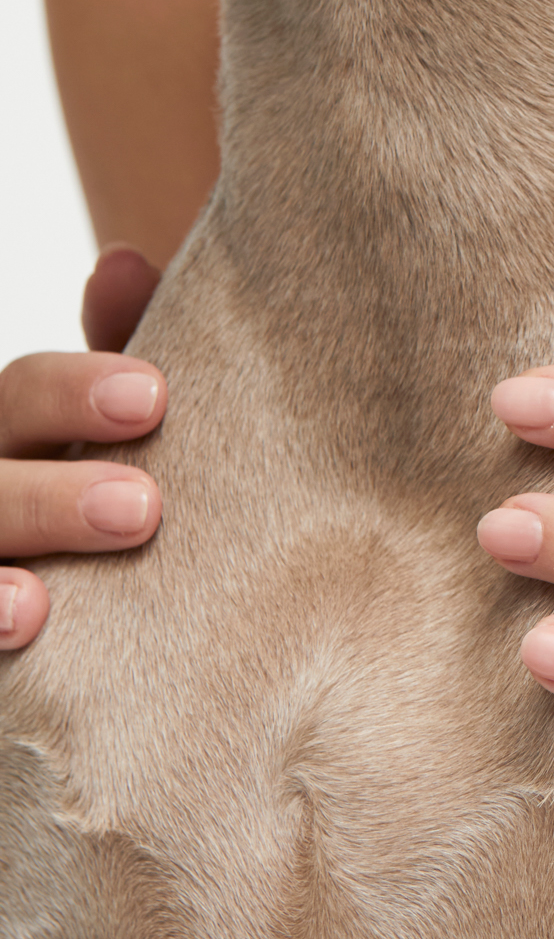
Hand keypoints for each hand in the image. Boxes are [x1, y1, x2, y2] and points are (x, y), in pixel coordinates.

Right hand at [0, 247, 164, 651]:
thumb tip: (124, 263)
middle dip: (48, 494)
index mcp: (21, 445)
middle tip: (142, 510)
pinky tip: (20, 625)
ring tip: (39, 604)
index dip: (70, 394)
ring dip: (0, 560)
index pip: (22, 400)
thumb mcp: (130, 448)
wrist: (106, 675)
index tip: (154, 399)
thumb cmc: (128, 528)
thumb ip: (127, 374)